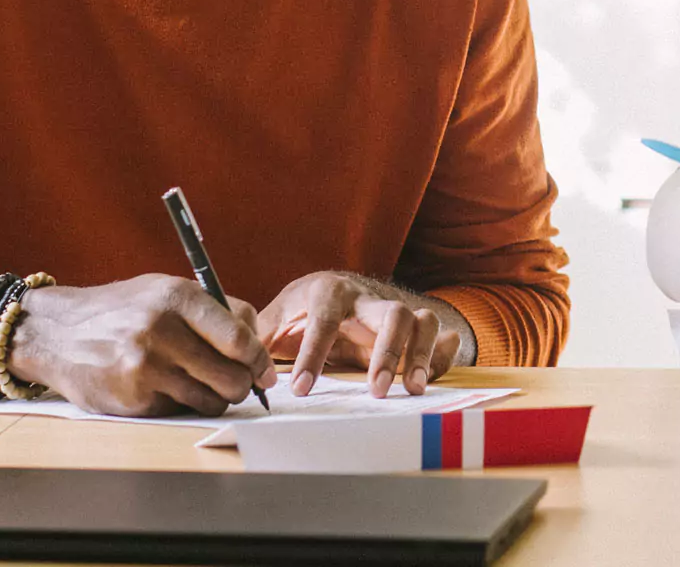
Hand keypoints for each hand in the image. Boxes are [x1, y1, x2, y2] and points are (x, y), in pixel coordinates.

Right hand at [7, 274, 275, 417]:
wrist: (55, 332)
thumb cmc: (122, 310)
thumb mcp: (166, 290)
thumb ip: (215, 312)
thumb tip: (258, 344)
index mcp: (178, 297)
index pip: (237, 338)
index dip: (259, 359)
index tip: (266, 371)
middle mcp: (161, 330)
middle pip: (230, 376)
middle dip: (243, 386)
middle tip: (240, 384)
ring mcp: (145, 367)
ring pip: (209, 400)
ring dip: (215, 399)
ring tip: (202, 385)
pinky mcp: (131, 397)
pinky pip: (178, 410)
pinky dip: (180, 404)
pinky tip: (163, 386)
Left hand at [256, 272, 463, 398]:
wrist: (341, 289)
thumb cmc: (306, 308)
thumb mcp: (280, 315)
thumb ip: (259, 334)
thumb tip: (234, 356)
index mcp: (331, 293)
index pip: (325, 320)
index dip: (313, 354)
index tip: (300, 388)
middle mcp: (368, 298)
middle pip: (392, 313)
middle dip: (389, 352)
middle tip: (377, 390)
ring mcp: (396, 310)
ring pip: (423, 321)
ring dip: (421, 355)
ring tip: (412, 389)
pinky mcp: (413, 329)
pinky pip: (441, 336)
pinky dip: (445, 354)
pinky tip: (438, 375)